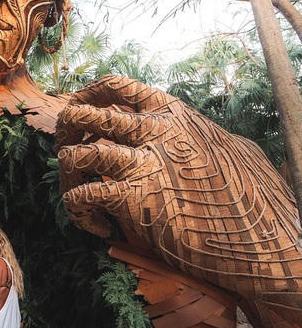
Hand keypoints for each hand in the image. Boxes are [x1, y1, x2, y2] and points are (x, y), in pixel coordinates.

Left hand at [56, 75, 301, 311]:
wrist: (262, 241)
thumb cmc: (253, 200)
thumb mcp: (235, 151)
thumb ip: (208, 136)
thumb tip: (206, 133)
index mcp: (174, 116)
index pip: (117, 86)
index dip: (87, 94)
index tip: (76, 108)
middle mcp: (155, 132)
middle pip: (83, 115)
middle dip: (64, 134)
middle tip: (68, 157)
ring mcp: (145, 163)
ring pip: (76, 154)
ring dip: (66, 177)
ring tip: (79, 196)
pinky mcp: (136, 199)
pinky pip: (84, 195)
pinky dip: (79, 211)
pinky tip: (97, 227)